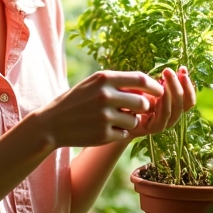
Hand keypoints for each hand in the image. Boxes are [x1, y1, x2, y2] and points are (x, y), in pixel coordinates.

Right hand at [33, 70, 164, 148]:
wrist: (52, 123)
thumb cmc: (76, 101)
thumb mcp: (93, 84)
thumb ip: (117, 83)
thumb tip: (148, 86)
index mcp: (104, 78)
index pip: (140, 79)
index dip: (154, 86)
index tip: (159, 92)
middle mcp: (105, 95)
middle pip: (142, 102)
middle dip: (143, 108)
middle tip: (135, 110)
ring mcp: (104, 116)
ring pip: (135, 120)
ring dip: (131, 122)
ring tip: (115, 120)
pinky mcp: (103, 134)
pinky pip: (124, 134)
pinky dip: (119, 133)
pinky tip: (104, 129)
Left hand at [134, 66, 195, 135]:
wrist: (115, 118)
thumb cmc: (131, 99)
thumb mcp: (148, 88)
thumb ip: (163, 82)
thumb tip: (182, 69)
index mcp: (172, 107)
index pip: (188, 100)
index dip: (188, 85)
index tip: (183, 69)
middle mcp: (170, 116)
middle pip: (183, 104)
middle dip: (179, 85)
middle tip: (170, 71)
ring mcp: (163, 124)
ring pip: (175, 110)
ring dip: (172, 92)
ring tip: (166, 77)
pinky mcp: (153, 128)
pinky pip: (164, 116)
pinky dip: (164, 103)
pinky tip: (160, 91)